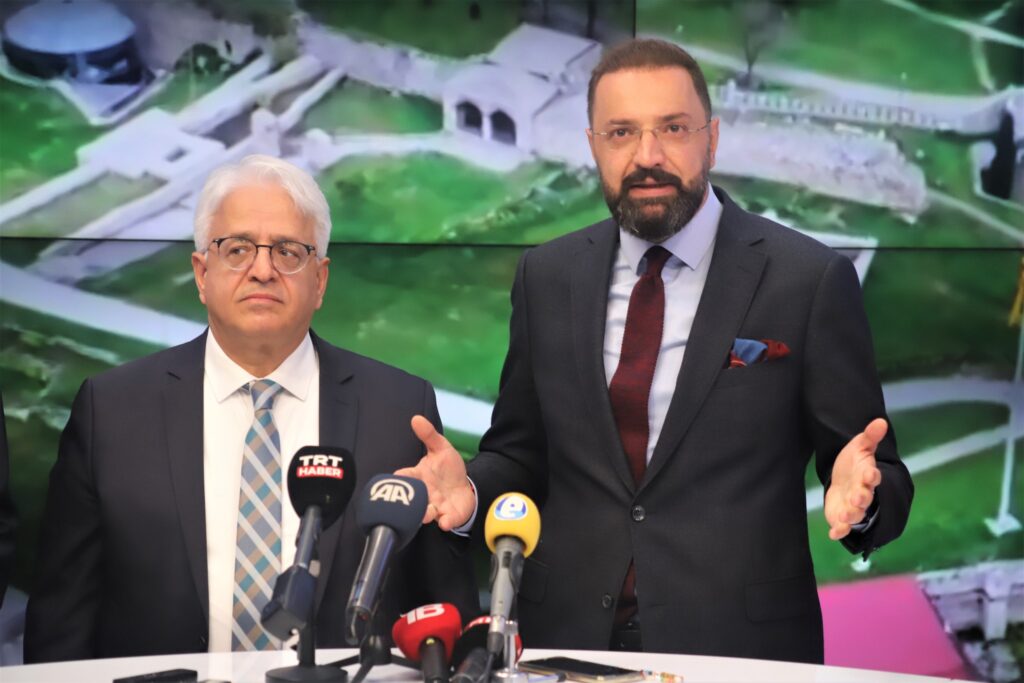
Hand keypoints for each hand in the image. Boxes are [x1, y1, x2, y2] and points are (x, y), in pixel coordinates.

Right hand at [395, 415, 476, 530]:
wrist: (466, 487)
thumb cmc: (448, 470)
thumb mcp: (441, 449)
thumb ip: (429, 435)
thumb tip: (416, 418)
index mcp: (418, 477)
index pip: (403, 478)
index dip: (398, 479)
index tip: (396, 478)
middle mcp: (423, 494)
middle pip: (410, 499)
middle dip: (409, 502)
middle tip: (410, 501)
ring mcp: (435, 506)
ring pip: (424, 514)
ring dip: (424, 514)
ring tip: (427, 512)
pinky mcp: (448, 515)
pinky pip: (444, 521)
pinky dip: (444, 522)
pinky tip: (445, 521)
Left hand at [824, 418, 885, 540]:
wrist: (843, 479)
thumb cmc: (854, 463)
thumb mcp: (859, 447)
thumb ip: (869, 436)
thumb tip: (881, 421)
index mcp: (867, 475)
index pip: (872, 476)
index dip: (872, 475)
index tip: (871, 474)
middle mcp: (862, 493)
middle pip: (865, 497)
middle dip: (861, 498)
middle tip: (857, 498)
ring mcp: (853, 507)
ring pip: (855, 514)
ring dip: (851, 515)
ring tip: (845, 515)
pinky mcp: (841, 517)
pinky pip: (842, 526)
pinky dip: (839, 531)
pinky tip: (833, 534)